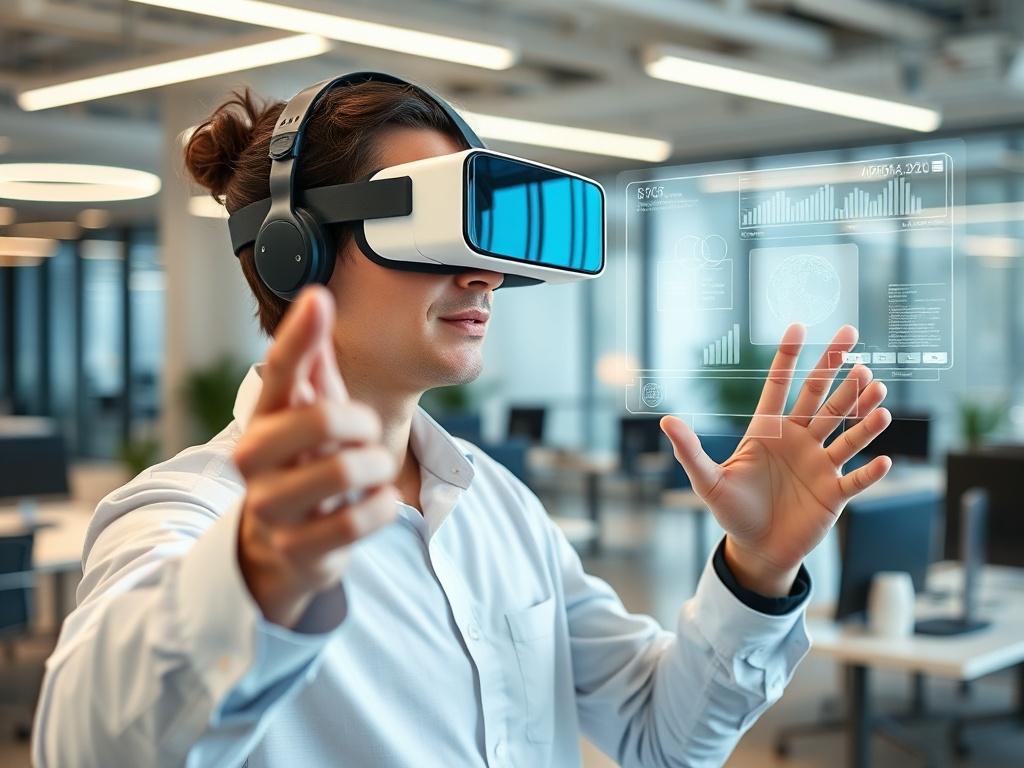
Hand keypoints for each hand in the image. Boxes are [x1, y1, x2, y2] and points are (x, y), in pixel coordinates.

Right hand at [234, 287, 397, 628]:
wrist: (279, 548)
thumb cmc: (302, 466)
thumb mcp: (306, 416)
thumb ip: (312, 366)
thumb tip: (316, 298)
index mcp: (265, 419)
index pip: (279, 370)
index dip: (299, 335)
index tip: (318, 298)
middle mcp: (257, 460)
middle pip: (321, 418)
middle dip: (362, 423)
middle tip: (365, 433)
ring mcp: (273, 506)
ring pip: (343, 472)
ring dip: (375, 466)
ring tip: (372, 470)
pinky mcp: (296, 548)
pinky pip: (356, 521)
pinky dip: (381, 507)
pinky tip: (377, 501)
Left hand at [661, 324, 891, 596]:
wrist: (757, 549)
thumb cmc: (731, 511)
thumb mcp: (707, 481)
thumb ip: (690, 451)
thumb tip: (665, 420)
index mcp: (768, 431)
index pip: (779, 387)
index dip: (787, 358)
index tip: (798, 327)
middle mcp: (799, 441)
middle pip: (820, 398)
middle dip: (836, 369)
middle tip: (850, 336)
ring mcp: (819, 465)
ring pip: (845, 432)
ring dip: (862, 414)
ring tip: (878, 390)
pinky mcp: (835, 494)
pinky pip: (857, 480)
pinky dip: (871, 472)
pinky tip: (884, 460)